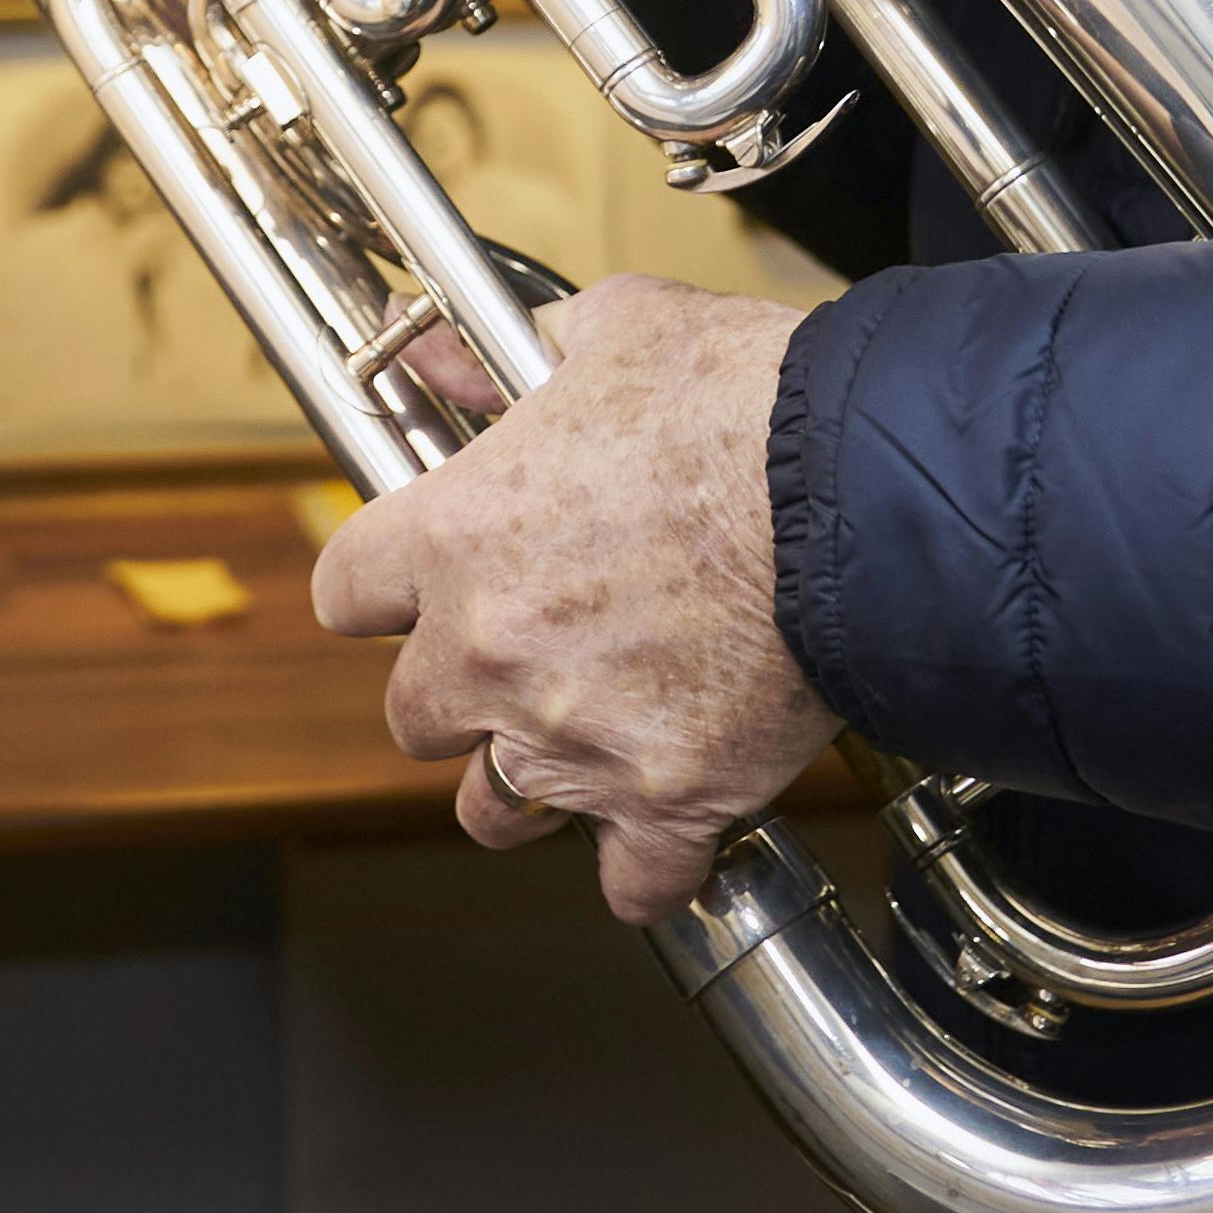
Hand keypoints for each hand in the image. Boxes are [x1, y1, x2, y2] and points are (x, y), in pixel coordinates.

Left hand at [309, 273, 841, 924]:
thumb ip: (512, 357)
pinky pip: (630, 881)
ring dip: (528, 785)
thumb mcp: (619, 331)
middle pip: (412, 714)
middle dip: (459, 692)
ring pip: (495, 809)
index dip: (385, 588)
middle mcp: (491, 651)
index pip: (347, 591)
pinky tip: (663, 835)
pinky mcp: (669, 799)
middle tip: (522, 660)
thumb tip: (442, 354)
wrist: (864, 490)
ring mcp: (572, 737)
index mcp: (457, 535)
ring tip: (579, 749)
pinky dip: (645, 866)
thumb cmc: (746, 402)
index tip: (420, 588)